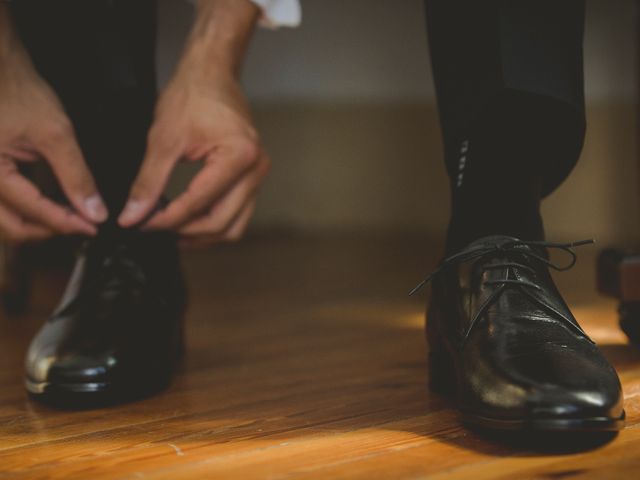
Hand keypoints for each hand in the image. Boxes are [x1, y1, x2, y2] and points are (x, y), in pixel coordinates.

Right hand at [0, 36, 106, 242]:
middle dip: (49, 232)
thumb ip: (76, 176)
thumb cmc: (18, 92)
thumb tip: (95, 212)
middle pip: (12, 228)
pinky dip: (27, 212)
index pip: (32, 211)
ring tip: (69, 218)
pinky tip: (52, 206)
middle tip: (81, 226)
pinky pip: (3, 208)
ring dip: (37, 226)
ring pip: (5, 222)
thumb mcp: (55, 134)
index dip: (67, 224)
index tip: (93, 227)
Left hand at [118, 0, 267, 246]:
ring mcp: (258, 175)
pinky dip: (212, 222)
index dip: (166, 219)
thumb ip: (148, 182)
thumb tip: (133, 215)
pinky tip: (188, 220)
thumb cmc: (193, 95)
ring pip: (233, 226)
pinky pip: (236, 213)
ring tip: (171, 232)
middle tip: (152, 229)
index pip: (199, 203)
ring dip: (202, 235)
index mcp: (239, 156)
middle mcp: (256, 170)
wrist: (212, 73)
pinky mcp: (252, 178)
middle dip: (185, 232)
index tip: (139, 224)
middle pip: (222, 224)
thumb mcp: (163, 139)